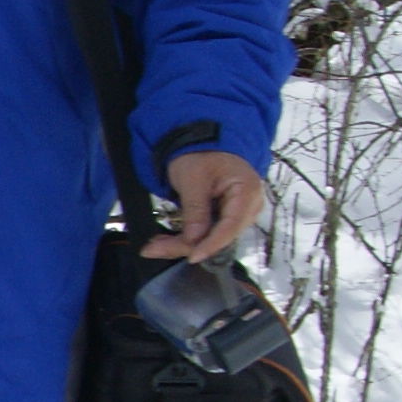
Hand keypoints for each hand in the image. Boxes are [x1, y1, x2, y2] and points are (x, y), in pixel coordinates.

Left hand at [147, 149, 265, 262]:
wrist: (201, 144)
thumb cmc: (200, 155)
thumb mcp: (193, 179)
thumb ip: (196, 210)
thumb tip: (195, 240)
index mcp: (247, 191)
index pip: (231, 225)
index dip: (211, 244)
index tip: (192, 256)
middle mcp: (248, 206)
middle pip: (220, 236)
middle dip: (187, 245)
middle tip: (153, 249)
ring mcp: (237, 214)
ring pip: (210, 238)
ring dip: (182, 244)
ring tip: (153, 246)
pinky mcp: (224, 218)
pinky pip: (206, 233)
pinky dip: (185, 238)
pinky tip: (163, 242)